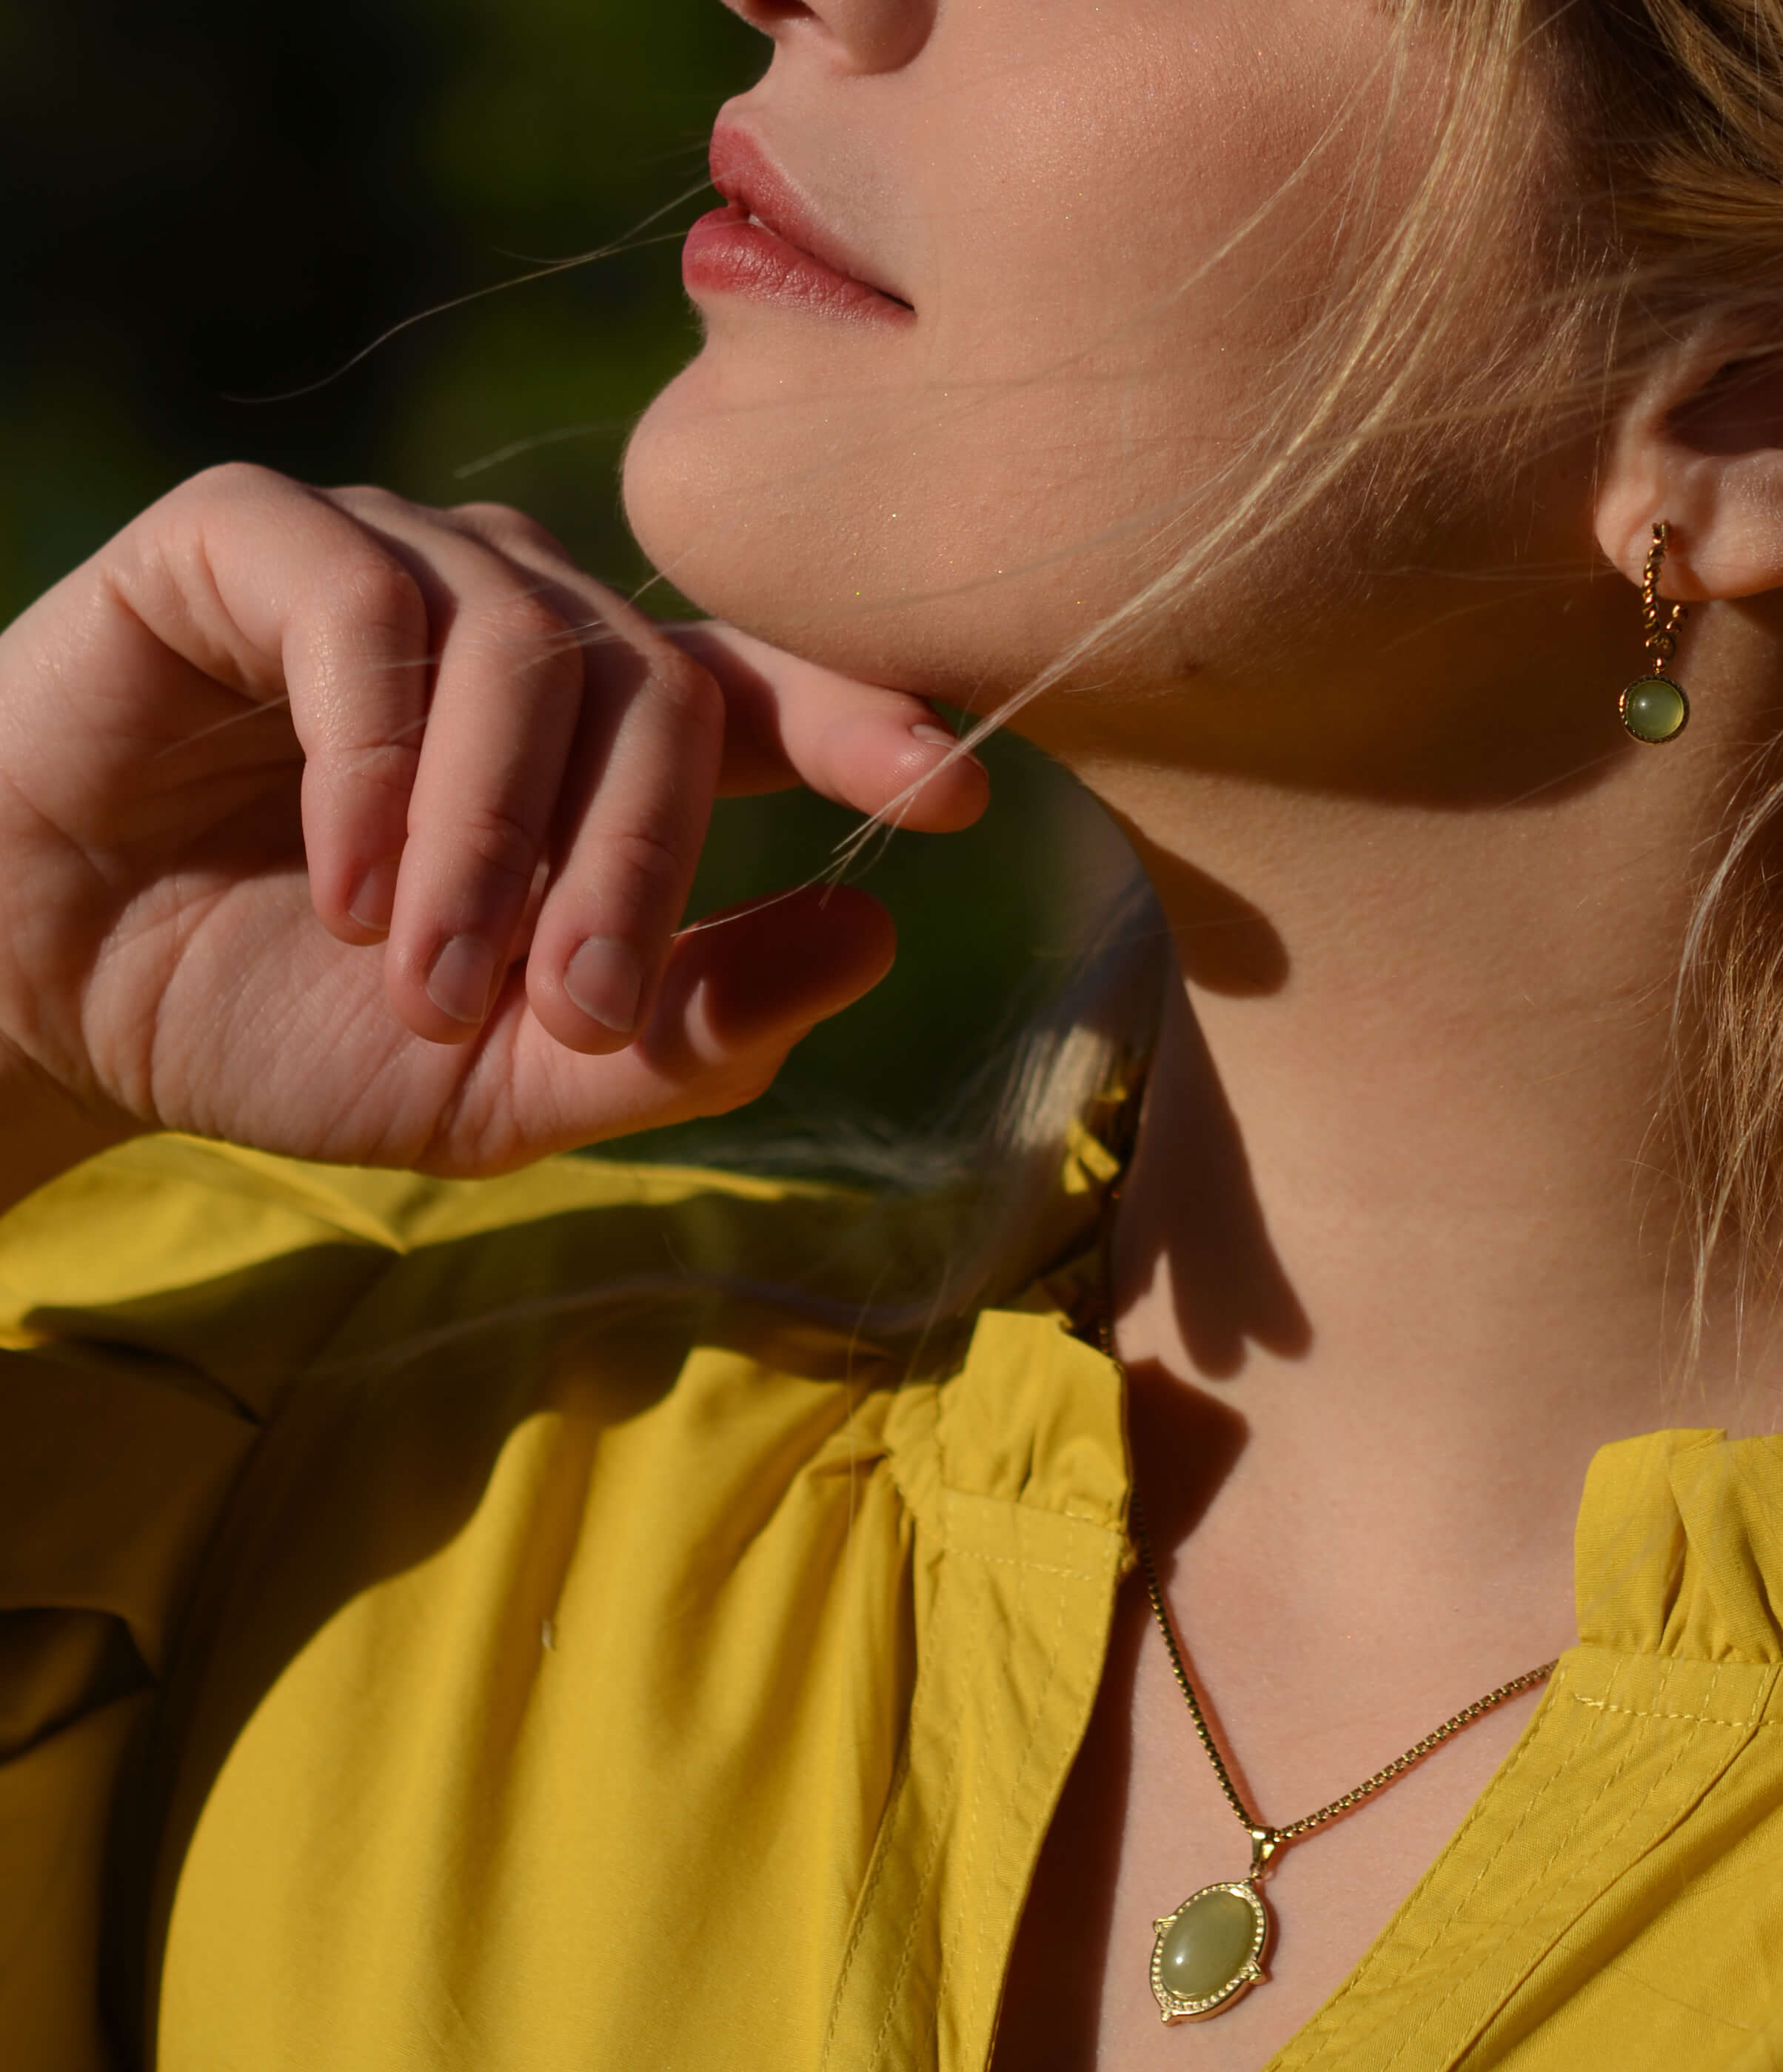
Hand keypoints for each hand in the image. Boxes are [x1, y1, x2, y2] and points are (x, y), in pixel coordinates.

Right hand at [0, 466, 985, 1193]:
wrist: (57, 1000)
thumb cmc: (293, 1026)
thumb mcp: (519, 1081)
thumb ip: (693, 1031)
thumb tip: (874, 936)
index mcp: (600, 740)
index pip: (766, 692)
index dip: (863, 724)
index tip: (954, 800)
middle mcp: (517, 629)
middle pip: (660, 691)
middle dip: (633, 871)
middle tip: (568, 1015)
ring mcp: (389, 568)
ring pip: (525, 649)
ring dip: (493, 841)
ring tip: (430, 979)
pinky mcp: (249, 542)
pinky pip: (366, 608)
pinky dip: (377, 764)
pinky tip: (346, 884)